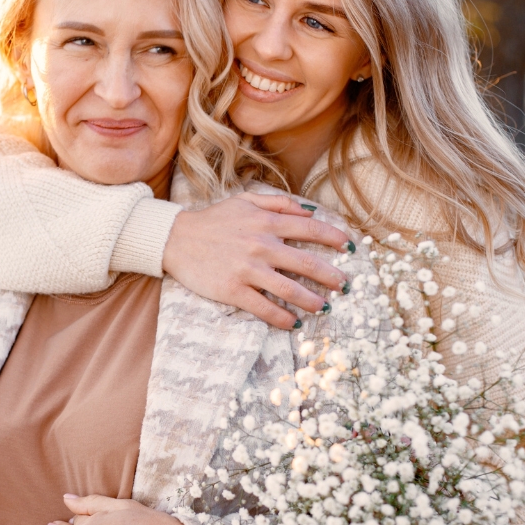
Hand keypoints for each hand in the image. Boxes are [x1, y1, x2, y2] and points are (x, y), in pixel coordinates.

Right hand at [162, 193, 351, 328]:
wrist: (175, 238)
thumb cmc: (213, 220)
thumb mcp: (245, 201)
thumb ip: (278, 203)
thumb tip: (310, 209)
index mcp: (266, 223)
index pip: (310, 229)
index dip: (333, 238)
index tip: (349, 247)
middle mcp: (261, 246)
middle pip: (307, 263)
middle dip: (331, 276)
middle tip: (344, 285)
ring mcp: (247, 270)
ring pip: (289, 289)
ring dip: (311, 300)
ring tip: (324, 307)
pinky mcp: (233, 290)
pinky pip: (264, 308)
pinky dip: (282, 317)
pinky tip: (293, 323)